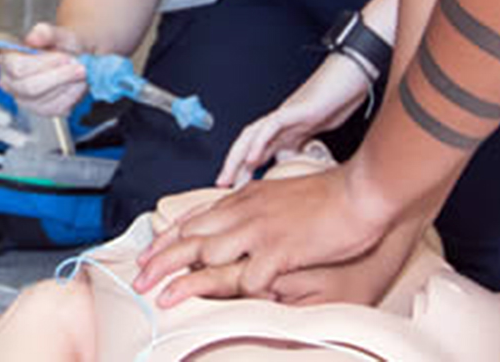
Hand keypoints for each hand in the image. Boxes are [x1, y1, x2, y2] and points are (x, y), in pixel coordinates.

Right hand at [0, 22, 88, 117]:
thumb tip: (33, 37)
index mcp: (7, 60)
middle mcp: (10, 83)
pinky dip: (72, 96)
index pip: (18, 68)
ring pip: (46, 100)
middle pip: (31, 87)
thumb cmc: (61, 45)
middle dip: (59, 77)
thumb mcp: (57, 33)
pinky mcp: (41, 111)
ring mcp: (24, 100)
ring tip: (80, 72)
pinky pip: (57, 109)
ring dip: (68, 85)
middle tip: (79, 67)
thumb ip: (46, 33)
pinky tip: (77, 83)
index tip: (64, 56)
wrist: (72, 58)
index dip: (43, 64)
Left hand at [133, 161, 394, 306]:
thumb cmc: (326, 196)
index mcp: (245, 199)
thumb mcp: (279, 195)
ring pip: (210, 255)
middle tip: (138, 280)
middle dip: (161, 260)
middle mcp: (246, 213)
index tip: (146, 254)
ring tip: (163, 298)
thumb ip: (254, 208)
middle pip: (192, 238)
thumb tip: (235, 219)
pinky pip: (252, 276)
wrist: (361, 191)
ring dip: (185, 280)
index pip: (195, 219)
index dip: (167, 238)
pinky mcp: (282, 249)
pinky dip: (238, 293)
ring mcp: (262, 230)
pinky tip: (225, 308)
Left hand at [218, 54, 369, 187]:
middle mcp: (280, 123)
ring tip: (229, 176)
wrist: (350, 77)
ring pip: (252, 134)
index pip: (259, 151)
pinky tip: (253, 158)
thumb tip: (297, 172)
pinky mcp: (295, 109)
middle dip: (233, 165)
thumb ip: (304, 149)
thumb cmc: (337, 100)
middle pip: (248, 143)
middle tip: (221, 185)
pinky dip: (260, 142)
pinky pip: (272, 125)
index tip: (235, 190)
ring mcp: (286, 115)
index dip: (245, 170)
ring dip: (238, 157)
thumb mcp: (319, 133)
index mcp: (285, 130)